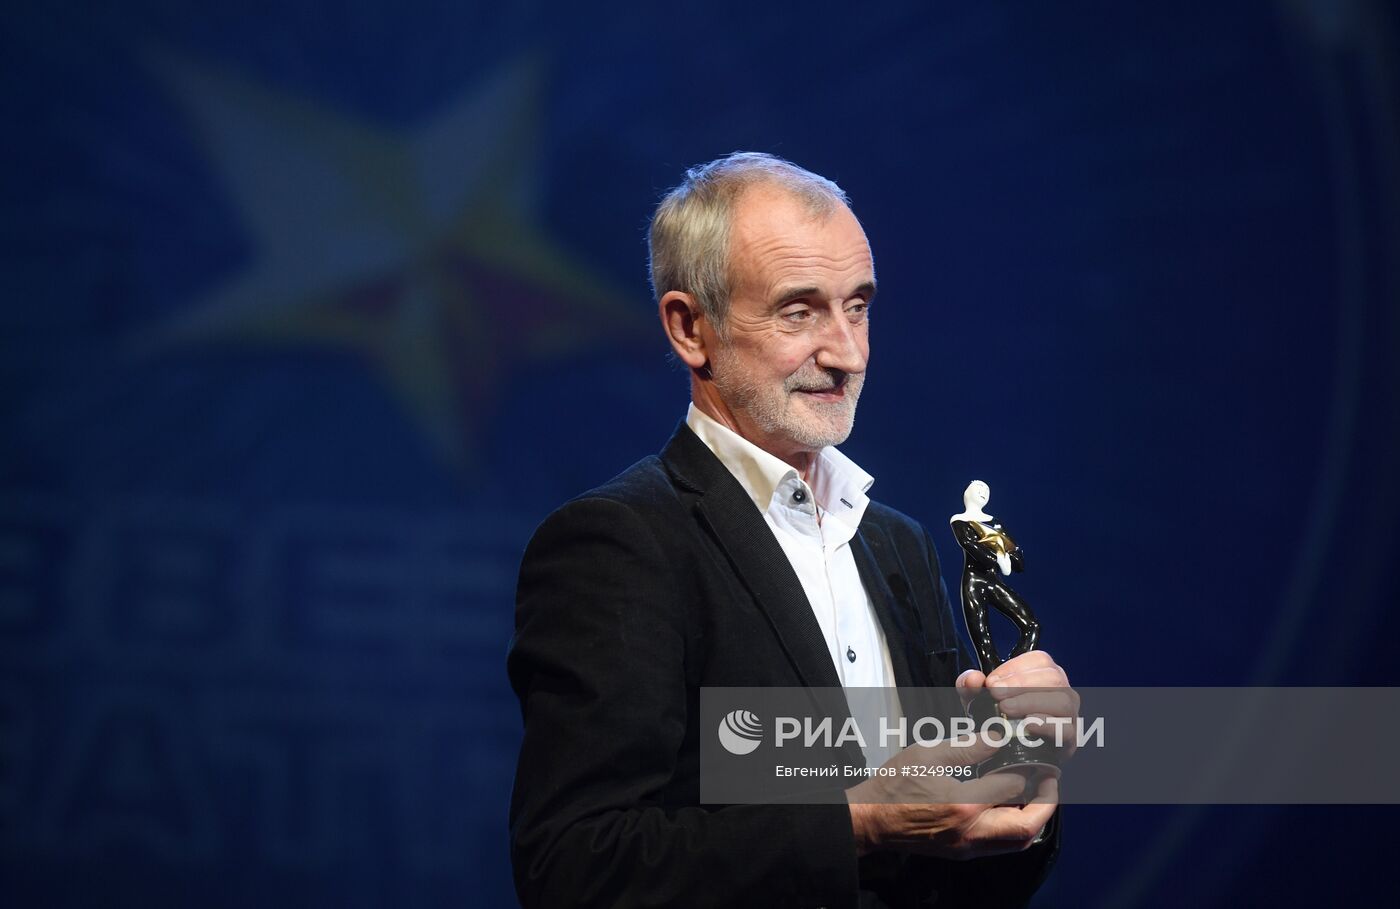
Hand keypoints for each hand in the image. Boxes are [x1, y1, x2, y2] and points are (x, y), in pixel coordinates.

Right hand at [846, 734, 1057, 859]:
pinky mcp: (963, 852)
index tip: (1031, 754)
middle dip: (1047, 803)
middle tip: (1050, 780)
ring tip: (1036, 793)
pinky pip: (1002, 846)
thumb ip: (968, 746)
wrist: (870, 820)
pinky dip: (1016, 828)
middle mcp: (970, 832)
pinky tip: (1011, 806)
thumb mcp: (928, 754)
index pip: (1013, 787)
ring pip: (1018, 841)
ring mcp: (968, 847)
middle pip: (1027, 827)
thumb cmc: (893, 785)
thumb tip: (999, 736)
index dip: (1027, 769)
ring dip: (1034, 818)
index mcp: (962, 804)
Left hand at [958, 650, 1079, 758]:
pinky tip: (1028, 725)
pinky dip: (1047, 725)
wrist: (1003, 754)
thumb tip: (973, 678)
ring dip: (1032, 702)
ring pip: (1062, 701)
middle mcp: (1061, 692)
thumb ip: (970, 686)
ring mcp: (1068, 716)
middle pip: (1053, 677)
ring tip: (1006, 709)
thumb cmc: (996, 720)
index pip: (1039, 660)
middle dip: (1022, 684)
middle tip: (996, 694)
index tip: (992, 682)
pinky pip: (1066, 730)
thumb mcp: (978, 700)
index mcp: (1043, 675)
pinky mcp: (1068, 741)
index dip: (1015, 668)